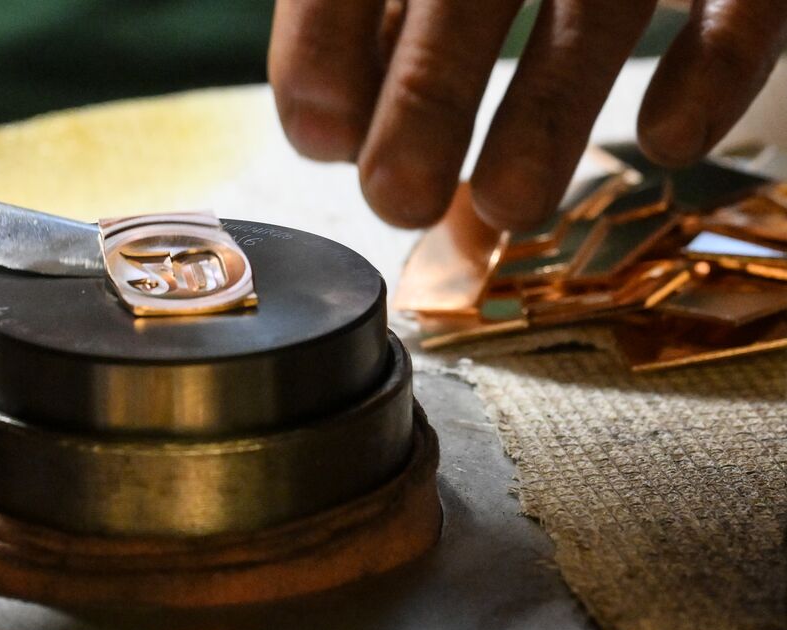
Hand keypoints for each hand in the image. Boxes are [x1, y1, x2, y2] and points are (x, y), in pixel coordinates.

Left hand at [268, 0, 786, 229]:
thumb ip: (375, 21)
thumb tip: (329, 131)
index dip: (327, 42)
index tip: (318, 138)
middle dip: (428, 94)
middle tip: (396, 197)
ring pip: (598, 1)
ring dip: (549, 110)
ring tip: (508, 205)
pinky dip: (715, 65)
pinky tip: (669, 141)